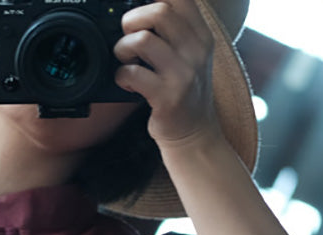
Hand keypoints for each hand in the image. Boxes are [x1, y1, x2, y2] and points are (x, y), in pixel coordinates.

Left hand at [114, 0, 221, 149]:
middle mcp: (196, 50)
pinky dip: (121, 75)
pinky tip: (127, 82)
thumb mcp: (190, 55)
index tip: (137, 7)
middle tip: (127, 35)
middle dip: (133, 18)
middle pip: (160, 11)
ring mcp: (182, 74)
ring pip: (142, 40)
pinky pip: (132, 73)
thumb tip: (143, 8)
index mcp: (201, 35)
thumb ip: (174, 31)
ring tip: (125, 60)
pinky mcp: (167, 97)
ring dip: (122, 48)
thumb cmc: (184, 93)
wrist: (194, 135)